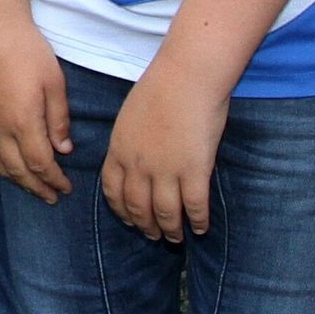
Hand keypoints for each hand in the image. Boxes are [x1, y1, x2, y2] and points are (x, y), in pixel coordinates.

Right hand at [0, 16, 74, 204]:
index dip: (53, 180)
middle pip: (17, 170)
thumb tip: (63, 149)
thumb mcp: (54, 82)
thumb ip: (58, 119)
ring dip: (14, 179)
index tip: (65, 187)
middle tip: (50, 197)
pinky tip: (3, 162)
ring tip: (29, 186)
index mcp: (23, 121)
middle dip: (35, 187)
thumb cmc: (26, 49)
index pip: (39, 164)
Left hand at [99, 63, 229, 242]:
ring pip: (165, 213)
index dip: (121, 210)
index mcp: (119, 150)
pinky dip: (197, 221)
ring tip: (176, 237)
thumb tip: (133, 155)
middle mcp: (138, 166)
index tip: (129, 220)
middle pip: (138, 207)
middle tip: (153, 235)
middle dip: (145, 226)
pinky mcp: (194, 171)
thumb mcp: (130, 115)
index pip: (113, 191)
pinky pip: (195, 206)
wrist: (187, 76)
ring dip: (170, 230)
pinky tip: (201, 228)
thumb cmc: (161, 87)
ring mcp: (166, 171)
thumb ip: (129, 140)